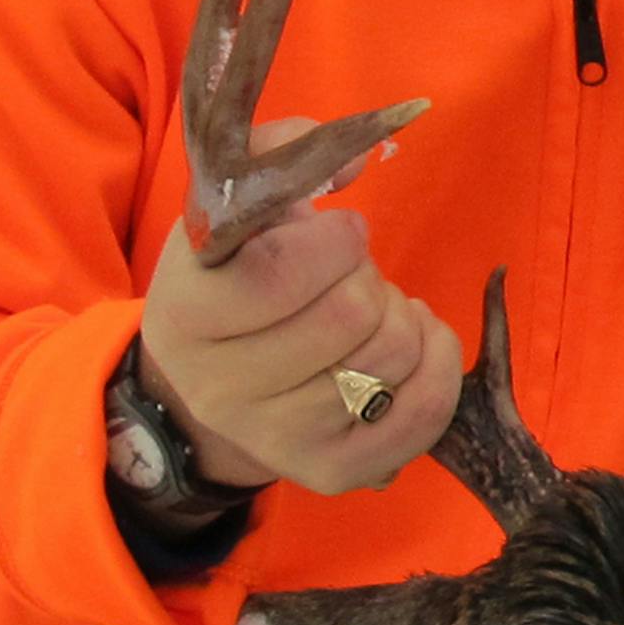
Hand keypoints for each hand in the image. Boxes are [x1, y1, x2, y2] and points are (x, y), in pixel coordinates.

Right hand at [138, 121, 462, 495]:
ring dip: (400, 314)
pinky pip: (424, 412)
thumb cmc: (233, 277)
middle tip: (351, 273)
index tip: (337, 232)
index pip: (282, 276)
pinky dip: (439, 359)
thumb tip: (354, 156)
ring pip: (392, 358)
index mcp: (185, 316)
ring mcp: (277, 441)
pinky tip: (413, 338)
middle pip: (352, 316)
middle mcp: (220, 390)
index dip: (334, 240)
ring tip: (373, 308)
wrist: (210, 385)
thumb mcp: (233, 208)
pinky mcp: (331, 471)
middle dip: (368, 275)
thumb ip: (280, 152)